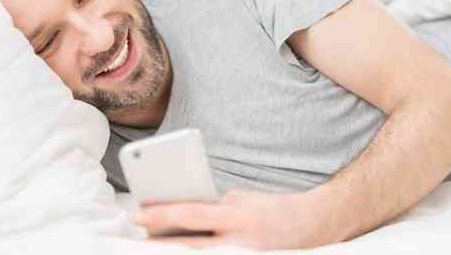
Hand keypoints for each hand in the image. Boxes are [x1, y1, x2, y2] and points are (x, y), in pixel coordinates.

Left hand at [135, 189, 326, 249]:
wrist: (314, 225)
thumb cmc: (273, 210)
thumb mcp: (244, 200)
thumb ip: (216, 209)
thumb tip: (183, 218)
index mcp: (240, 216)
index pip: (194, 213)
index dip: (163, 214)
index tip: (139, 212)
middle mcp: (242, 242)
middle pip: (190, 244)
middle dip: (159, 241)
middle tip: (136, 233)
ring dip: (173, 253)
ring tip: (151, 247)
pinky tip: (180, 254)